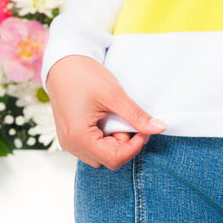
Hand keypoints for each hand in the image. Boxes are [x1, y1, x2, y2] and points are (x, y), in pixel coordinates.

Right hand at [46, 55, 166, 169]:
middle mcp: (71, 145)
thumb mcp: (114, 94)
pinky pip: (92, 146)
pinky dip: (104, 137)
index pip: (114, 159)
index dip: (134, 147)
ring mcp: (69, 142)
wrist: (64, 63)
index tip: (144, 129)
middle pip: (107, 159)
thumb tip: (159, 128)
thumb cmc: (84, 75)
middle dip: (124, 143)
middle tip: (128, 118)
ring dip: (114, 140)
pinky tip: (106, 118)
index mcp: (79, 138)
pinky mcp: (71, 136)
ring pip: (100, 155)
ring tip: (115, 116)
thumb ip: (136, 115)